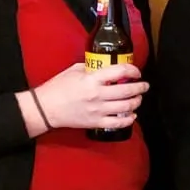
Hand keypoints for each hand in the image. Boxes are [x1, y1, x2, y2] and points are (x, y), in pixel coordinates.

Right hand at [24, 62, 146, 135]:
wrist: (46, 108)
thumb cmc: (57, 88)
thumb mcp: (74, 71)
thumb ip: (91, 68)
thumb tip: (105, 67)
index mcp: (92, 80)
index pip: (119, 72)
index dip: (132, 70)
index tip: (136, 71)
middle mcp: (98, 95)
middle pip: (127, 90)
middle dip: (140, 87)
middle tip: (144, 85)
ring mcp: (98, 110)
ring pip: (126, 106)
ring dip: (136, 102)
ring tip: (138, 98)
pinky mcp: (96, 122)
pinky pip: (118, 122)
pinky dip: (128, 119)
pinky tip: (132, 115)